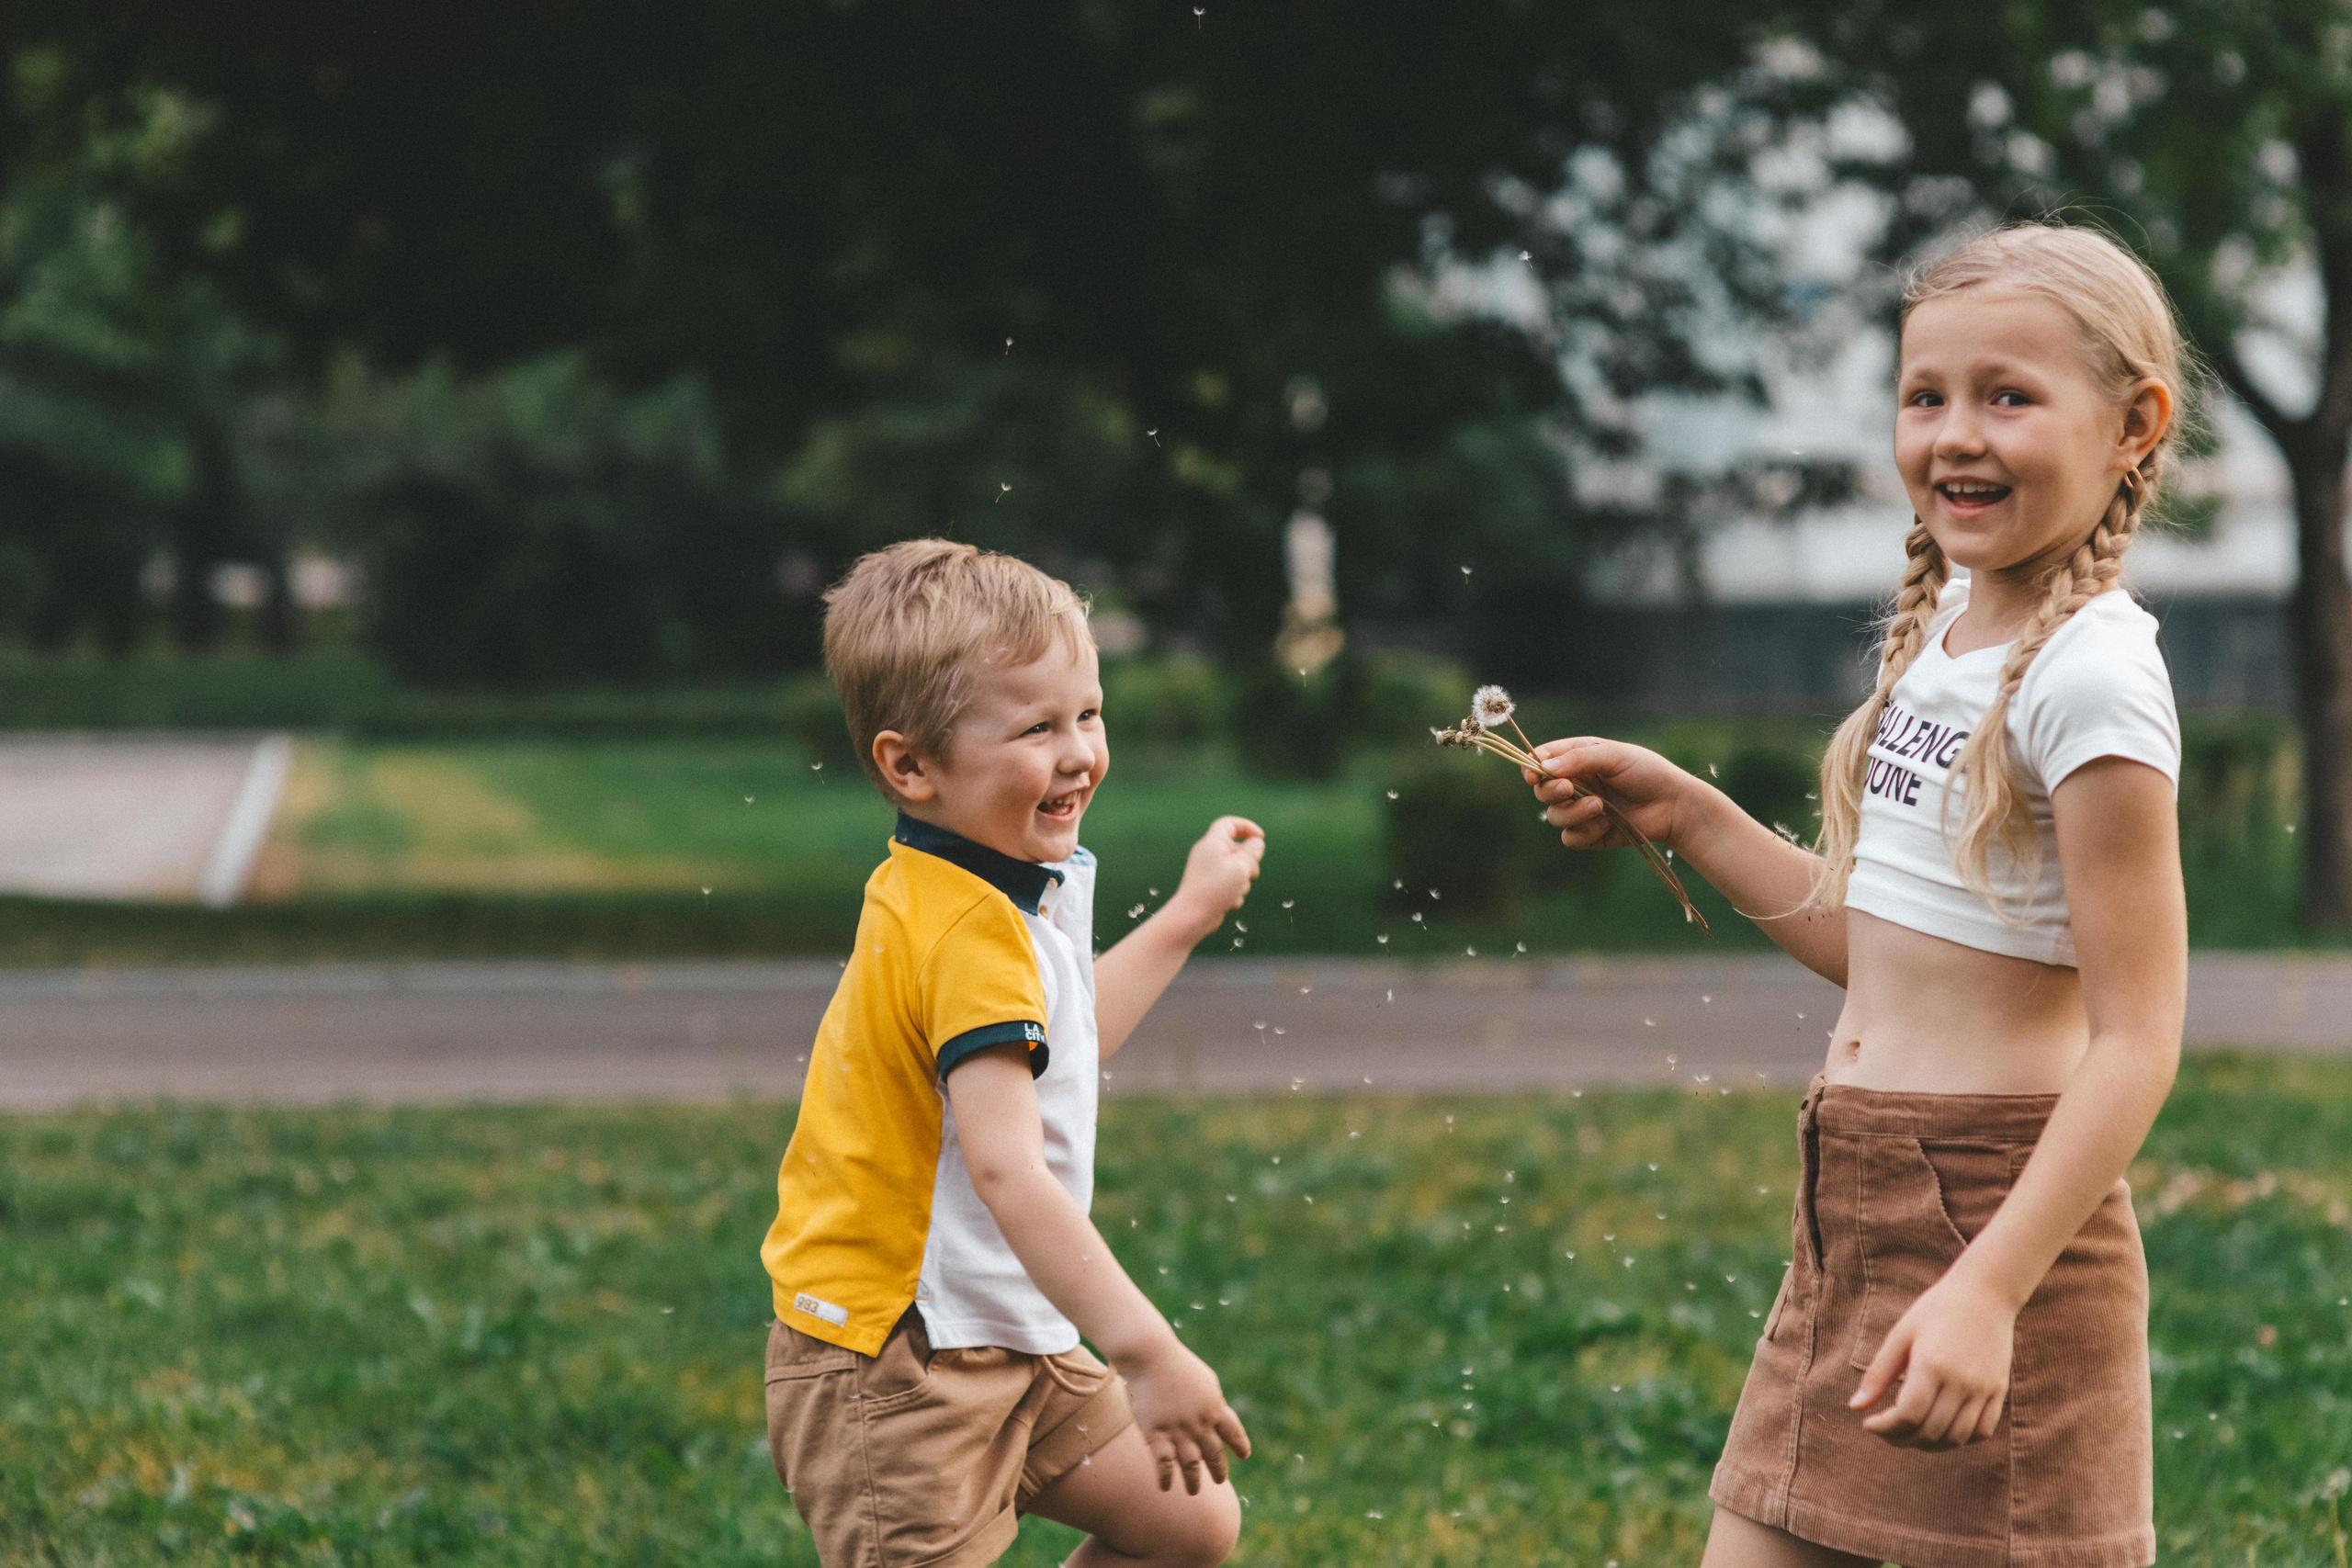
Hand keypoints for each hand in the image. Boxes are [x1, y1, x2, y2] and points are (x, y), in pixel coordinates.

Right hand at [1119, 1337, 1251, 1492]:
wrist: (1151, 1356)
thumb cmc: (1177, 1364)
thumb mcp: (1205, 1380)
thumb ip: (1214, 1402)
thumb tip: (1222, 1417)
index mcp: (1215, 1407)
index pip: (1233, 1432)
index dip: (1240, 1445)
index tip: (1244, 1456)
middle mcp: (1200, 1422)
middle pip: (1214, 1453)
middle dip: (1218, 1469)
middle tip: (1220, 1480)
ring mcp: (1178, 1430)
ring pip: (1191, 1464)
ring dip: (1193, 1480)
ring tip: (1194, 1491)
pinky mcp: (1156, 1433)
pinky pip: (1164, 1463)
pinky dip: (1166, 1477)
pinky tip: (1166, 1487)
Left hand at [1162, 816, 1264, 941]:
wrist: (1192, 917)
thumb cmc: (1215, 889)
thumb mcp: (1240, 866)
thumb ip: (1252, 851)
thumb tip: (1257, 842)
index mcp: (1212, 843)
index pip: (1229, 824)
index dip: (1247, 827)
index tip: (1261, 837)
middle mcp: (1208, 854)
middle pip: (1237, 849)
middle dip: (1249, 862)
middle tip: (1252, 873)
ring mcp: (1208, 871)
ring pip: (1236, 869)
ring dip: (1242, 881)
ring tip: (1235, 891)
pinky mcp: (1210, 886)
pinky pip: (1229, 884)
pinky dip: (1233, 893)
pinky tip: (1228, 903)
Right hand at [1526, 738, 1696, 854]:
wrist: (1674, 805)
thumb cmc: (1647, 772)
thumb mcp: (1613, 756)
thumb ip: (1578, 759)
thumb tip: (1543, 767)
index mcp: (1578, 758)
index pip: (1542, 760)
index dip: (1532, 768)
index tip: (1535, 775)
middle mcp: (1576, 783)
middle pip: (1541, 791)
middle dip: (1550, 791)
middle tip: (1568, 789)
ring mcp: (1582, 809)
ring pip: (1554, 816)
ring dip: (1572, 813)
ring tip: (1600, 807)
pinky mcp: (1590, 834)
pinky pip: (1569, 838)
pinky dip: (1584, 832)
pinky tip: (1606, 825)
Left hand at [1849, 1270, 2017, 1448]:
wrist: (1985, 1292)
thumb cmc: (1936, 1309)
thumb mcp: (1901, 1335)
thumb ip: (1878, 1374)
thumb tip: (1855, 1407)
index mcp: (1931, 1365)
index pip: (1908, 1415)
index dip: (1885, 1428)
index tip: (1868, 1424)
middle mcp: (1961, 1381)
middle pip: (1930, 1431)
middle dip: (1901, 1439)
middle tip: (1885, 1431)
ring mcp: (1984, 1388)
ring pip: (1957, 1437)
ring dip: (1929, 1444)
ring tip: (1909, 1434)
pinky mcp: (1999, 1390)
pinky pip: (1983, 1431)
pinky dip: (1961, 1439)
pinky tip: (1941, 1430)